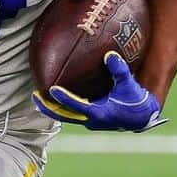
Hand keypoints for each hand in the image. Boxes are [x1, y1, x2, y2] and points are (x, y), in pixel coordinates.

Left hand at [32, 51, 166, 131]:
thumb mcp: (128, 84)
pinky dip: (61, 108)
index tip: (51, 89)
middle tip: (34, 96)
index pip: (75, 105)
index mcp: (98, 113)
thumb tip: (109, 54)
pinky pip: (71, 115)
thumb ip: (118, 70)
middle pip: (63, 115)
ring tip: (38, 98)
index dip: (63, 98)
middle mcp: (91, 120)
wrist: (142, 118)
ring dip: (52, 109)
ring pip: (66, 117)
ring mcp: (89, 122)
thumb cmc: (135, 101)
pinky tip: (53, 99)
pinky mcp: (90, 121)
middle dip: (48, 107)